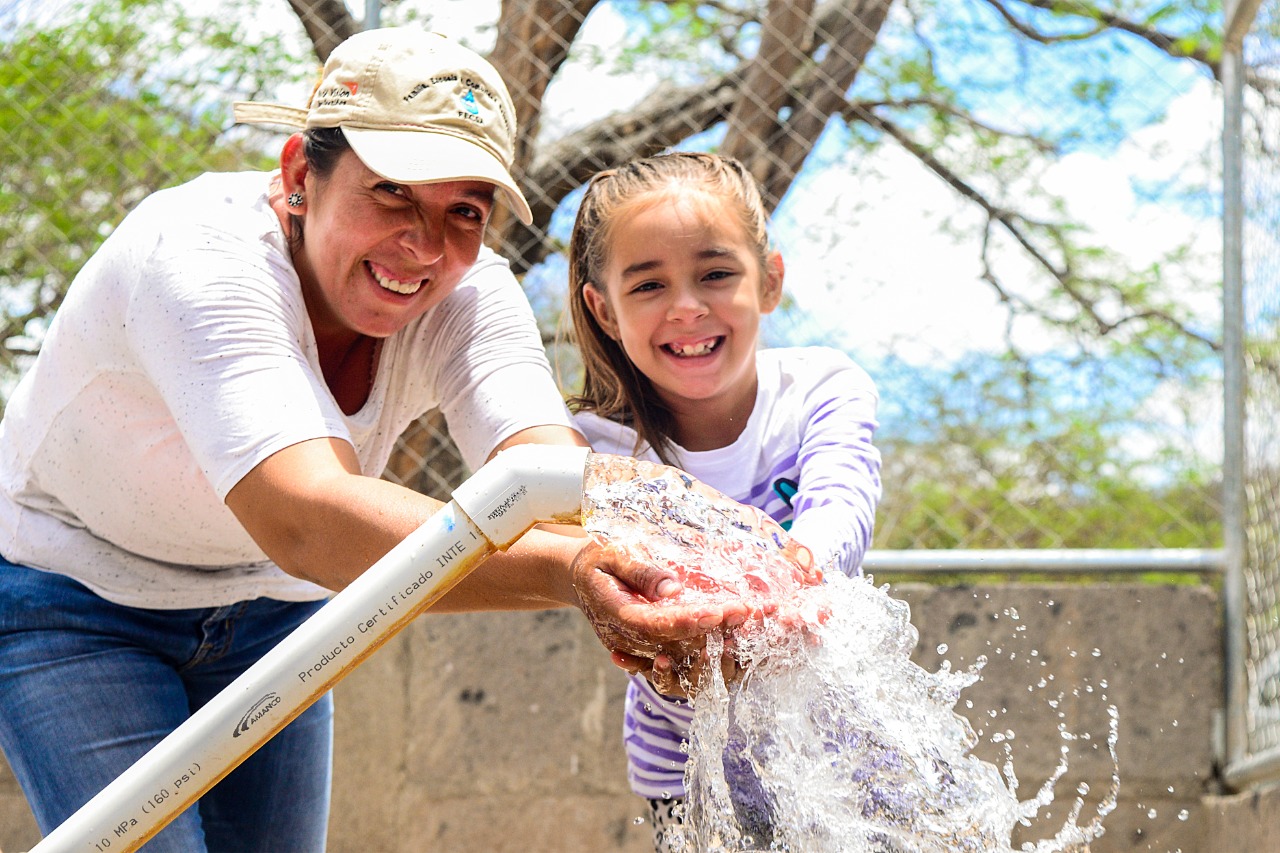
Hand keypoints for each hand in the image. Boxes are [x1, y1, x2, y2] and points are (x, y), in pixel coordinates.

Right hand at [570, 535, 748, 664]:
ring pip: (680, 658)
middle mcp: (625, 639)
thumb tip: (673, 589)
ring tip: (749, 625)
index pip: (655, 625)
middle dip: (714, 632)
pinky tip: (735, 638)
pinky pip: (678, 659)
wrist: (577, 577)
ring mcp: (635, 649)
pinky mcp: (646, 650)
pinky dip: (708, 651)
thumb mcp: (612, 554)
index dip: (688, 622)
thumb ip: (641, 571)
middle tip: (749, 614)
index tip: (719, 611)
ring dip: (717, 645)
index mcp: (615, 614)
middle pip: (674, 646)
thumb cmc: (597, 558)